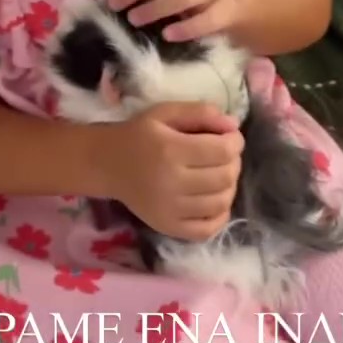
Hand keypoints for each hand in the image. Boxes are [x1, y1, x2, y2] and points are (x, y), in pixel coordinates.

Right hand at [102, 102, 244, 239]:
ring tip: (219, 174)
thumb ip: (200, 113)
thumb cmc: (139, 135)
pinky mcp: (168, 227)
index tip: (230, 137)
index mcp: (170, 150)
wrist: (107, 165)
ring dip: (229, 186)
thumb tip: (233, 125)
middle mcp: (171, 182)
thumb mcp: (166, 112)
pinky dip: (220, 215)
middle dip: (233, 162)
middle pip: (225, 177)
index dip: (235, 142)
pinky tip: (214, 199)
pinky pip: (207, 229)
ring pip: (221, 203)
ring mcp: (170, 209)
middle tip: (224, 155)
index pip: (222, 151)